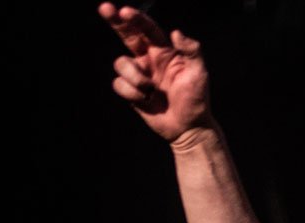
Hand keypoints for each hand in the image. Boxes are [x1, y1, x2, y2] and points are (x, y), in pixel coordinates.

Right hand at [100, 4, 211, 141]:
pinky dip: (131, 92)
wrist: (189, 128)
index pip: (147, 29)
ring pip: (121, 63)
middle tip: (105, 8)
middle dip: (115, 20)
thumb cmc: (196, 99)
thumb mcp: (199, 73)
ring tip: (149, 89)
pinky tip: (145, 100)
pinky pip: (119, 84)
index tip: (125, 12)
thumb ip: (192, 50)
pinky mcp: (131, 91)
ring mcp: (139, 74)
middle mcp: (149, 59)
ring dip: (133, 75)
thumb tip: (175, 33)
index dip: (136, 19)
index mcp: (164, 51)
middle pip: (127, 34)